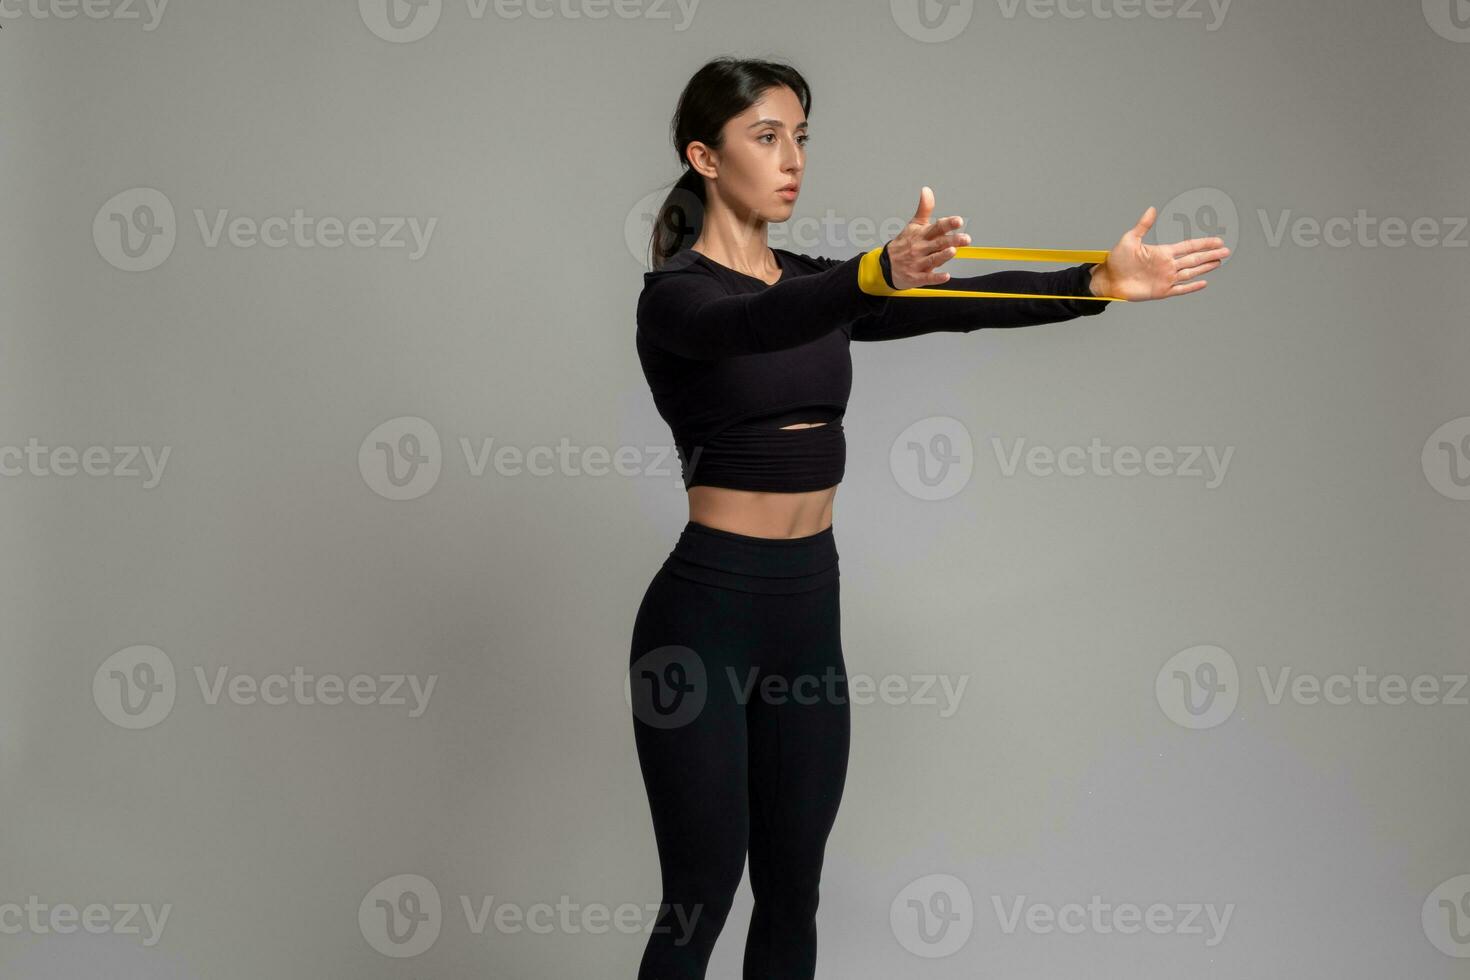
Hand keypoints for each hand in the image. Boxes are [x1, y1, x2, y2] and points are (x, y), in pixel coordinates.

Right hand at [884, 186, 971, 289]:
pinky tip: (945, 276)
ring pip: (932, 259)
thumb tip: (927, 190)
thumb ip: (924, 209)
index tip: (958, 221)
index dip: (947, 224)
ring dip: (942, 256)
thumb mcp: (913, 225)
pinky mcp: (916, 277)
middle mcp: (920, 248)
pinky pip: (927, 278)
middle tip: (965, 239)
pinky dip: (936, 278)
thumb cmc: (903, 244)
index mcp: (921, 235)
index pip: (936, 227)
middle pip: (938, 243)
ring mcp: (917, 263)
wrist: (885, 265)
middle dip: (951, 240)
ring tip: (952, 251)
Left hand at [1090, 206, 1229, 301]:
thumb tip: (1152, 209)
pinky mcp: (1161, 291)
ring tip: (1219, 262)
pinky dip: (1192, 287)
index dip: (1203, 243)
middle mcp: (1167, 265)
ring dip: (1205, 267)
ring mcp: (1165, 278)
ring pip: (1191, 272)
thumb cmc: (1117, 259)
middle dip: (1210, 254)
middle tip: (1226, 250)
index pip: (1188, 246)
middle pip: (1194, 258)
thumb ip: (1143, 225)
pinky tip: (1203, 282)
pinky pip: (1180, 289)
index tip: (1217, 240)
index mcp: (1163, 252)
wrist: (1108, 279)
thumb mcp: (1130, 239)